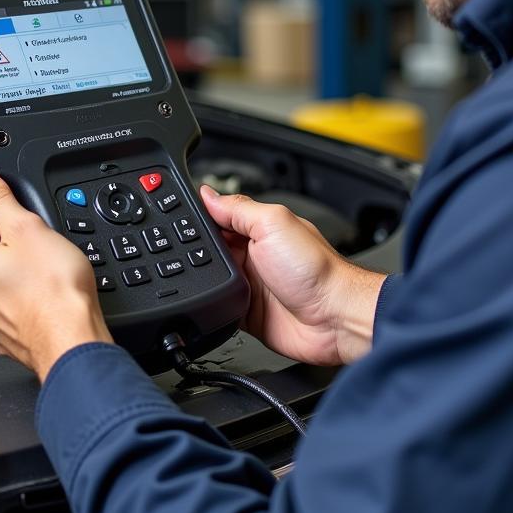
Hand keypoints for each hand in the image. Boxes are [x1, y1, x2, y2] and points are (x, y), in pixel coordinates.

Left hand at [0, 162, 112, 380]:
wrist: (72, 338)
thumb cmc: (55, 289)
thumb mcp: (28, 226)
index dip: (18, 228)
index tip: (36, 236)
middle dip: (22, 255)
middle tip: (48, 259)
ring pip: (7, 287)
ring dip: (26, 282)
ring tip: (52, 283)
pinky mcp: (8, 339)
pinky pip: (18, 313)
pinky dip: (32, 308)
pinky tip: (50, 305)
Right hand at [201, 186, 385, 365]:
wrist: (333, 319)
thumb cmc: (316, 270)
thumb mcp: (273, 224)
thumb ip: (239, 208)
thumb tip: (209, 194)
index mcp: (259, 228)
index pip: (220, 216)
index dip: (201, 216)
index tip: (178, 216)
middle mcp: (253, 254)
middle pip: (210, 248)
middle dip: (196, 249)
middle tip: (184, 250)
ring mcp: (249, 284)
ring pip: (210, 277)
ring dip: (204, 277)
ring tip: (203, 275)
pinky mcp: (246, 312)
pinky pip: (218, 305)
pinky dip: (211, 303)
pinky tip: (211, 298)